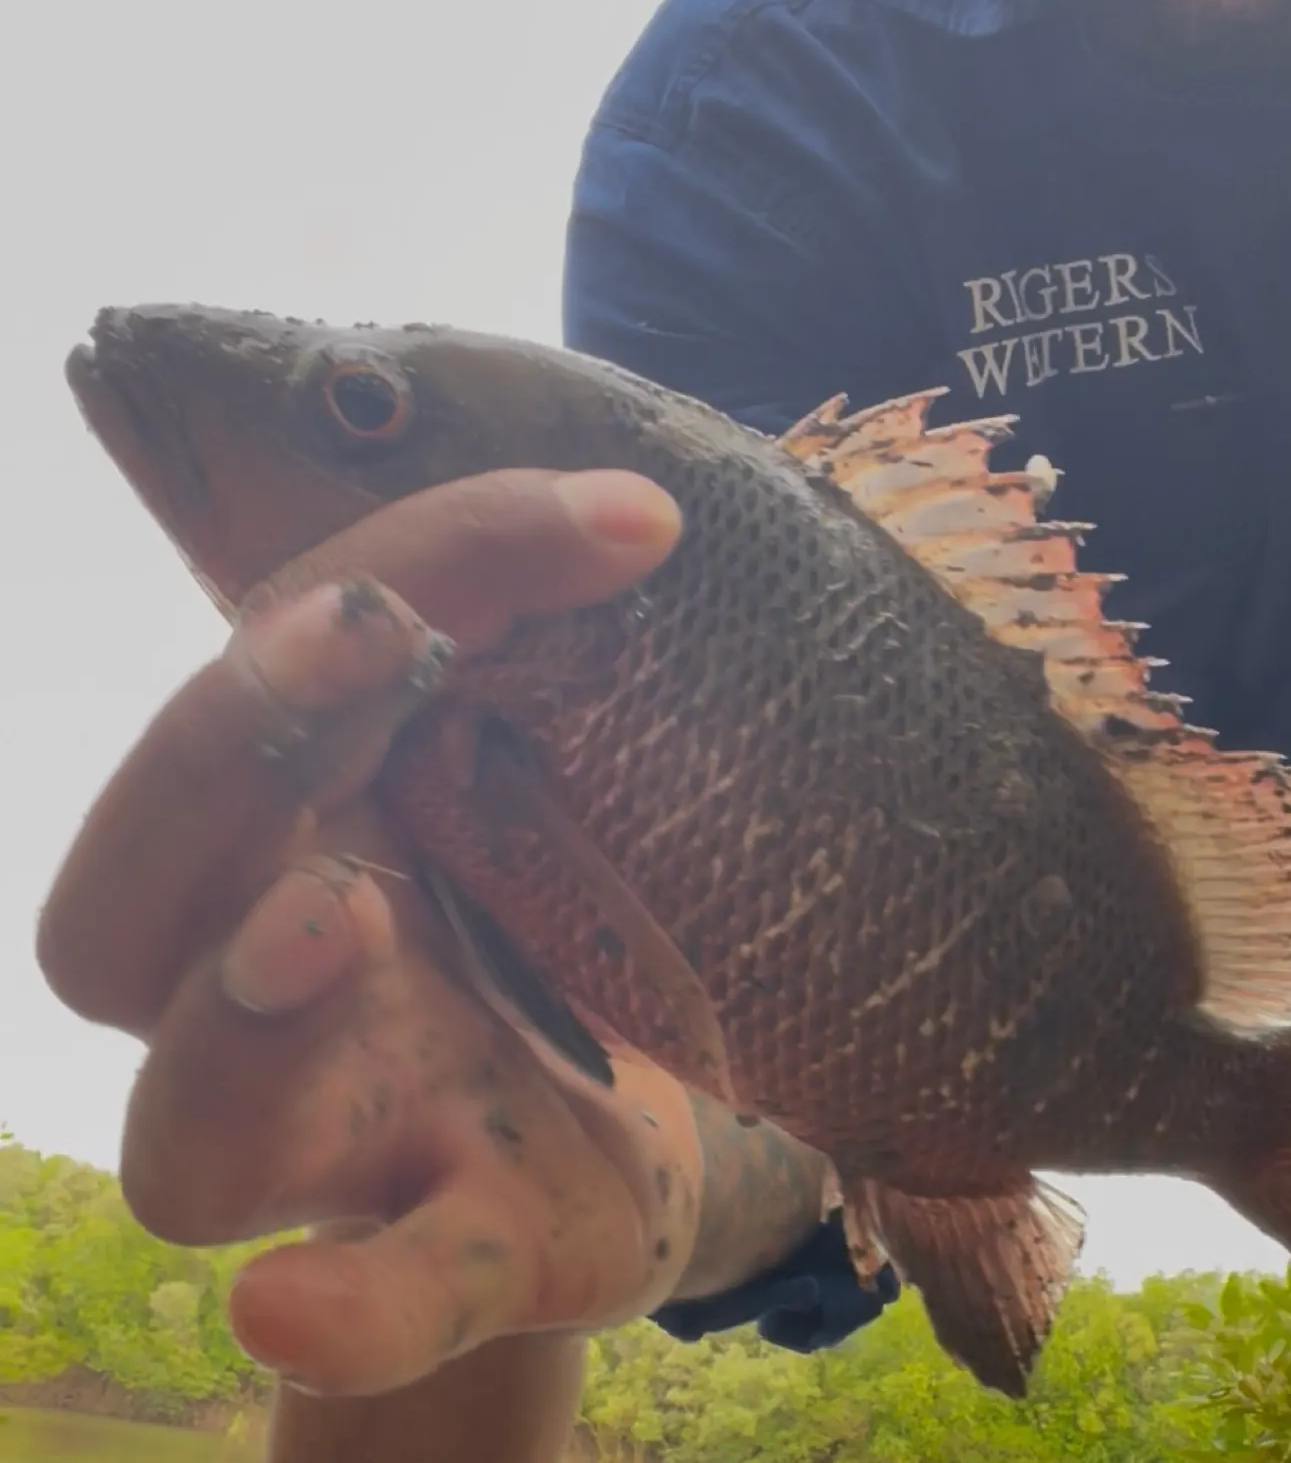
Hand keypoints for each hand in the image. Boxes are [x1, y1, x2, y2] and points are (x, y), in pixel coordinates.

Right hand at [37, 469, 710, 1396]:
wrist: (624, 1125)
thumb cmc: (542, 918)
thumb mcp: (523, 773)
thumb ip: (528, 655)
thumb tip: (634, 500)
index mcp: (283, 837)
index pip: (254, 694)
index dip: (378, 583)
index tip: (606, 517)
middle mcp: (264, 986)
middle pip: (137, 899)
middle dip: (227, 754)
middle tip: (360, 638)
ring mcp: (341, 1133)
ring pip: (196, 1123)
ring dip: (240, 1019)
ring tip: (329, 919)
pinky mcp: (456, 1243)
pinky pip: (372, 1296)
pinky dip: (343, 1306)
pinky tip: (296, 1307)